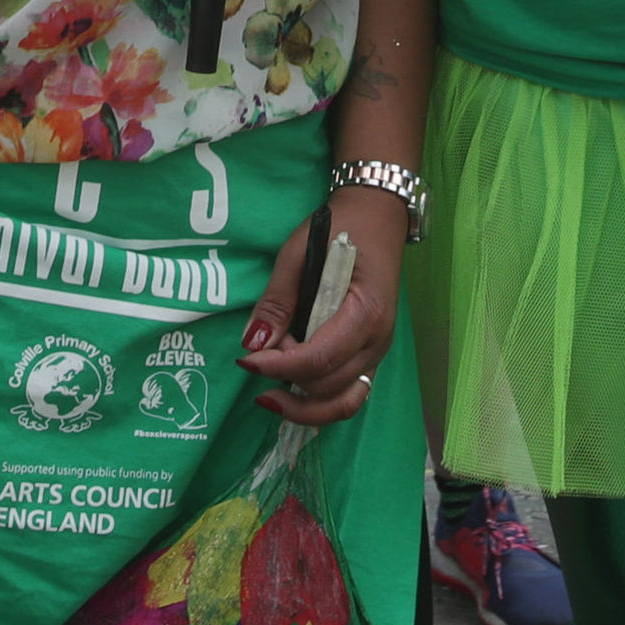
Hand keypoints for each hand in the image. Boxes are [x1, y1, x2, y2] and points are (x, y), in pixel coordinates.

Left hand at [238, 187, 404, 425]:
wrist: (377, 219)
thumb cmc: (340, 228)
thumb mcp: (299, 251)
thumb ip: (277, 299)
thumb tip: (253, 343)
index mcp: (365, 312)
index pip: (319, 357)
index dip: (278, 366)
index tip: (246, 359)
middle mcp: (378, 341)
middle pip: (328, 386)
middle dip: (287, 378)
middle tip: (258, 355)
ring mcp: (378, 352)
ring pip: (342, 402)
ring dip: (303, 405)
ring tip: (269, 394)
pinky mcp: (371, 357)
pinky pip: (349, 395)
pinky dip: (320, 402)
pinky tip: (292, 392)